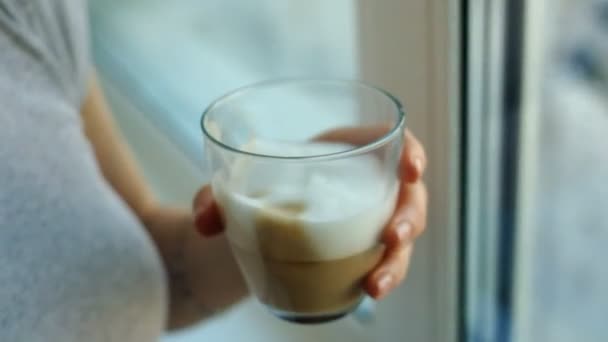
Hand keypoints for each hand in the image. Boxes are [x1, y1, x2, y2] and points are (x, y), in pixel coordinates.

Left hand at [193, 128, 427, 299]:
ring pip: (404, 239)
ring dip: (397, 262)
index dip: (412, 152)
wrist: (264, 221)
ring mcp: (372, 221)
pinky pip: (386, 263)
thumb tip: (205, 221)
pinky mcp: (366, 250)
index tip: (411, 169)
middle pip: (409, 198)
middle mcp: (370, 187)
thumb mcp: (237, 188)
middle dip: (408, 219)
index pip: (396, 142)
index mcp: (351, 152)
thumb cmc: (263, 188)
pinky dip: (383, 277)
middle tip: (391, 239)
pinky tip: (366, 292)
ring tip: (374, 284)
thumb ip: (215, 197)